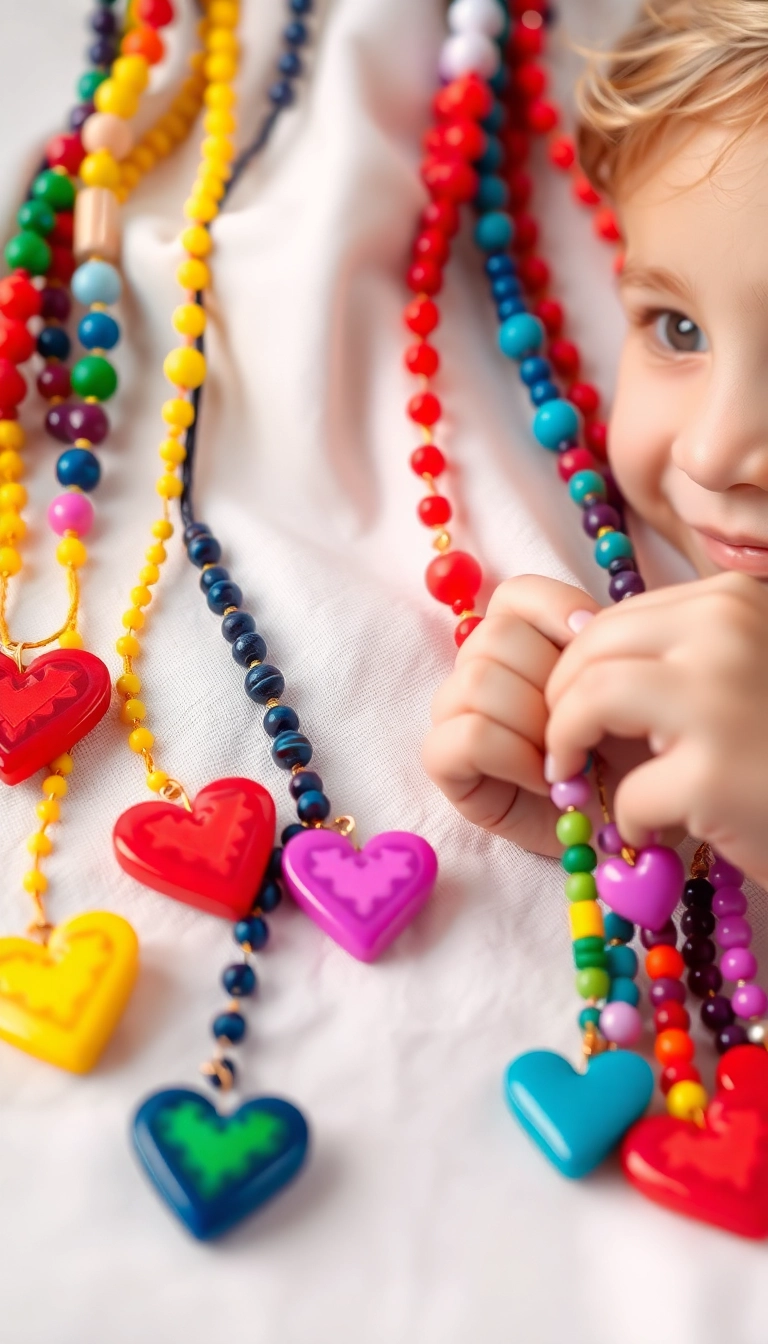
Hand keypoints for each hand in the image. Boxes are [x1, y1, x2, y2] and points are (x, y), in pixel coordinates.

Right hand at [422, 575, 603, 856]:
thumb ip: (598, 644)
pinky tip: (543, 781)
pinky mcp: (442, 761)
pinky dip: (513, 757)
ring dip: (533, 723)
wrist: (624, 821)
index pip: (515, 595)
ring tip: (567, 757)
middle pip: (496, 637)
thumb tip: (589, 623)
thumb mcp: (624, 686)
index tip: (594, 644)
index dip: (555, 610)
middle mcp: (478, 668)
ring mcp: (454, 713)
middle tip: (584, 724)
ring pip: (477, 682)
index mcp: (519, 638)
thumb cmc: (626, 753)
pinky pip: (466, 735)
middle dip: (550, 681)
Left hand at [545, 571, 767, 884]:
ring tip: (578, 777)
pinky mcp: (713, 776)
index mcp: (733, 601)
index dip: (580, 667)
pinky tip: (652, 833)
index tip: (574, 706)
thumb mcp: (746, 666)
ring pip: (591, 700)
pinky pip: (630, 793)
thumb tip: (577, 652)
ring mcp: (719, 702)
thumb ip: (683, 650)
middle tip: (563, 745)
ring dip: (567, 743)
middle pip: (592, 650)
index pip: (618, 620)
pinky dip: (629, 821)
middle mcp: (727, 634)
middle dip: (560, 700)